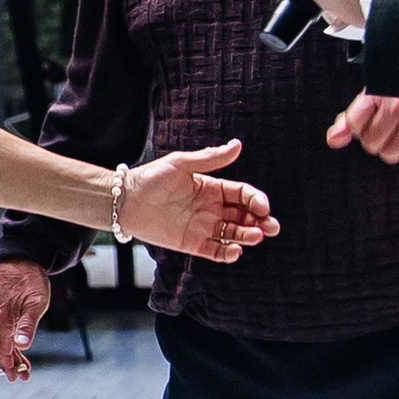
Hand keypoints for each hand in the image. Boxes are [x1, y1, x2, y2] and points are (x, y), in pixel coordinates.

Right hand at [0, 259, 52, 382]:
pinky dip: (9, 341)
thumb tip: (22, 345)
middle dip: (13, 363)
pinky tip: (18, 348)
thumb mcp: (36, 303)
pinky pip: (1, 331)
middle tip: (25, 376)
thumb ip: (28, 325)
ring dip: (12, 353)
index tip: (16, 378)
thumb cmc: (31, 280)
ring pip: (1, 340)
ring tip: (24, 366)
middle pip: (1, 347)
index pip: (3, 349)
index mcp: (0, 318)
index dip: (10, 366)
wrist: (21, 260)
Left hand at [123, 141, 278, 262]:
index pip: (243, 194)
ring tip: (256, 236)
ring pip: (233, 234)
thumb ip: (210, 159)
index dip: (256, 200)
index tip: (263, 206)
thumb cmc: (152, 178)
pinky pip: (215, 251)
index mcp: (213, 188)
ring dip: (247, 236)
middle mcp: (212, 208)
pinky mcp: (192, 243)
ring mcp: (203, 227)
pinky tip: (235, 251)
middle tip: (272, 227)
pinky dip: (227, 253)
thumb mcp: (182, 163)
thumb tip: (237, 144)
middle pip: (244, 216)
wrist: (125, 201)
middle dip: (261, 221)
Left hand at [326, 91, 398, 168]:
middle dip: (378, 138)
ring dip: (395, 148)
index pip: (354, 125)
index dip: (361, 126)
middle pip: (371, 144)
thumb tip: (333, 140)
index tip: (374, 116)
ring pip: (390, 154)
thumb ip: (349, 120)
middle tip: (393, 124)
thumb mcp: (373, 100)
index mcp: (380, 92)